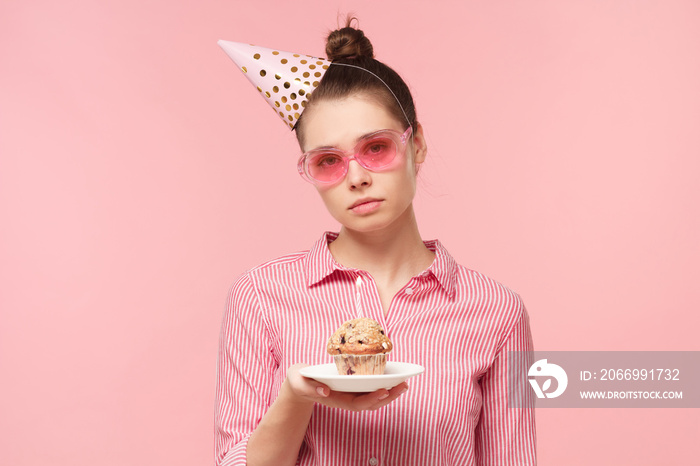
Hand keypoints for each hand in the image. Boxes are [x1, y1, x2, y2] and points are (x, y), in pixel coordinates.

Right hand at [283, 363, 408, 411]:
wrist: (298, 382)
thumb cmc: (298, 380)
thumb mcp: (297, 382)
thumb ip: (309, 387)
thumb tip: (324, 392)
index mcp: (334, 398)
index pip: (356, 403)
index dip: (371, 399)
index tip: (384, 391)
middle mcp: (344, 398)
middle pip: (369, 403)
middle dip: (387, 396)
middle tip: (404, 386)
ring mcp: (349, 394)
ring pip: (372, 398)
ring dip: (390, 393)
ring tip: (404, 383)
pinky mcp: (351, 388)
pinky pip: (370, 390)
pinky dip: (383, 386)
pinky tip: (393, 379)